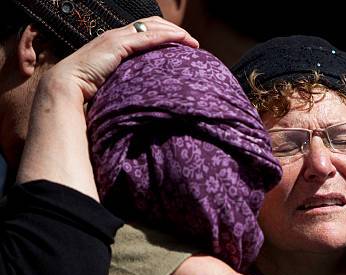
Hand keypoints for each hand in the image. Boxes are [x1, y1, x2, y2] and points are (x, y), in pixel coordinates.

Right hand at [41, 16, 197, 101]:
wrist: (67, 87)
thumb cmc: (88, 90)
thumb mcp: (114, 81)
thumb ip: (128, 80)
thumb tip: (145, 94)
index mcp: (116, 42)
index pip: (145, 30)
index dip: (165, 34)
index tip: (183, 45)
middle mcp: (117, 35)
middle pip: (152, 24)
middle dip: (175, 30)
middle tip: (192, 43)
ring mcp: (117, 38)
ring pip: (153, 27)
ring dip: (176, 33)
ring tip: (192, 42)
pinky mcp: (118, 44)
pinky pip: (148, 37)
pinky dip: (167, 37)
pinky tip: (181, 40)